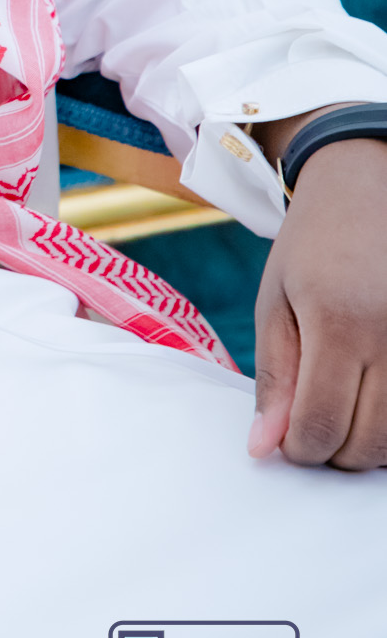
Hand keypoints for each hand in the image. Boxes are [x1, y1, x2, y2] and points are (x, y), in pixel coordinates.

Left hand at [248, 135, 386, 467]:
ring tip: (345, 404)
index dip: (300, 449)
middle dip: (334, 450)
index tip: (288, 437)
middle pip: (367, 444)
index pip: (322, 427)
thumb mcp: (275, 303)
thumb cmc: (313, 244)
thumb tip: (265, 448)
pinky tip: (374, 392)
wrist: (367, 186)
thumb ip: (274, 380)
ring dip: (368, 441)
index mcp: (340, 322)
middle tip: (315, 421)